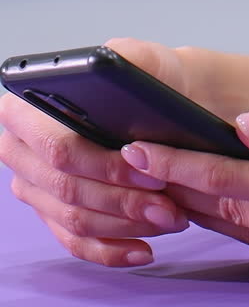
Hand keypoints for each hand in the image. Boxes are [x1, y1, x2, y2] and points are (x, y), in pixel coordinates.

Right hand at [0, 37, 190, 266]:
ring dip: (126, 223)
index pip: (57, 146)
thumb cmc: (152, 81)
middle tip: (167, 201)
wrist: (166, 103)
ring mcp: (35, 188)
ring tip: (170, 217)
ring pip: (74, 219)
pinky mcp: (55, 216)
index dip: (100, 163)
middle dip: (120, 199)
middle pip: (66, 188)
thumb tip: (108, 67)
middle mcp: (21, 150)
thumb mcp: (147, 59)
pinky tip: (145, 249)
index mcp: (29, 108)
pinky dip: (113, 250)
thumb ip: (129, 57)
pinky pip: (77, 244)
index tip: (145, 166)